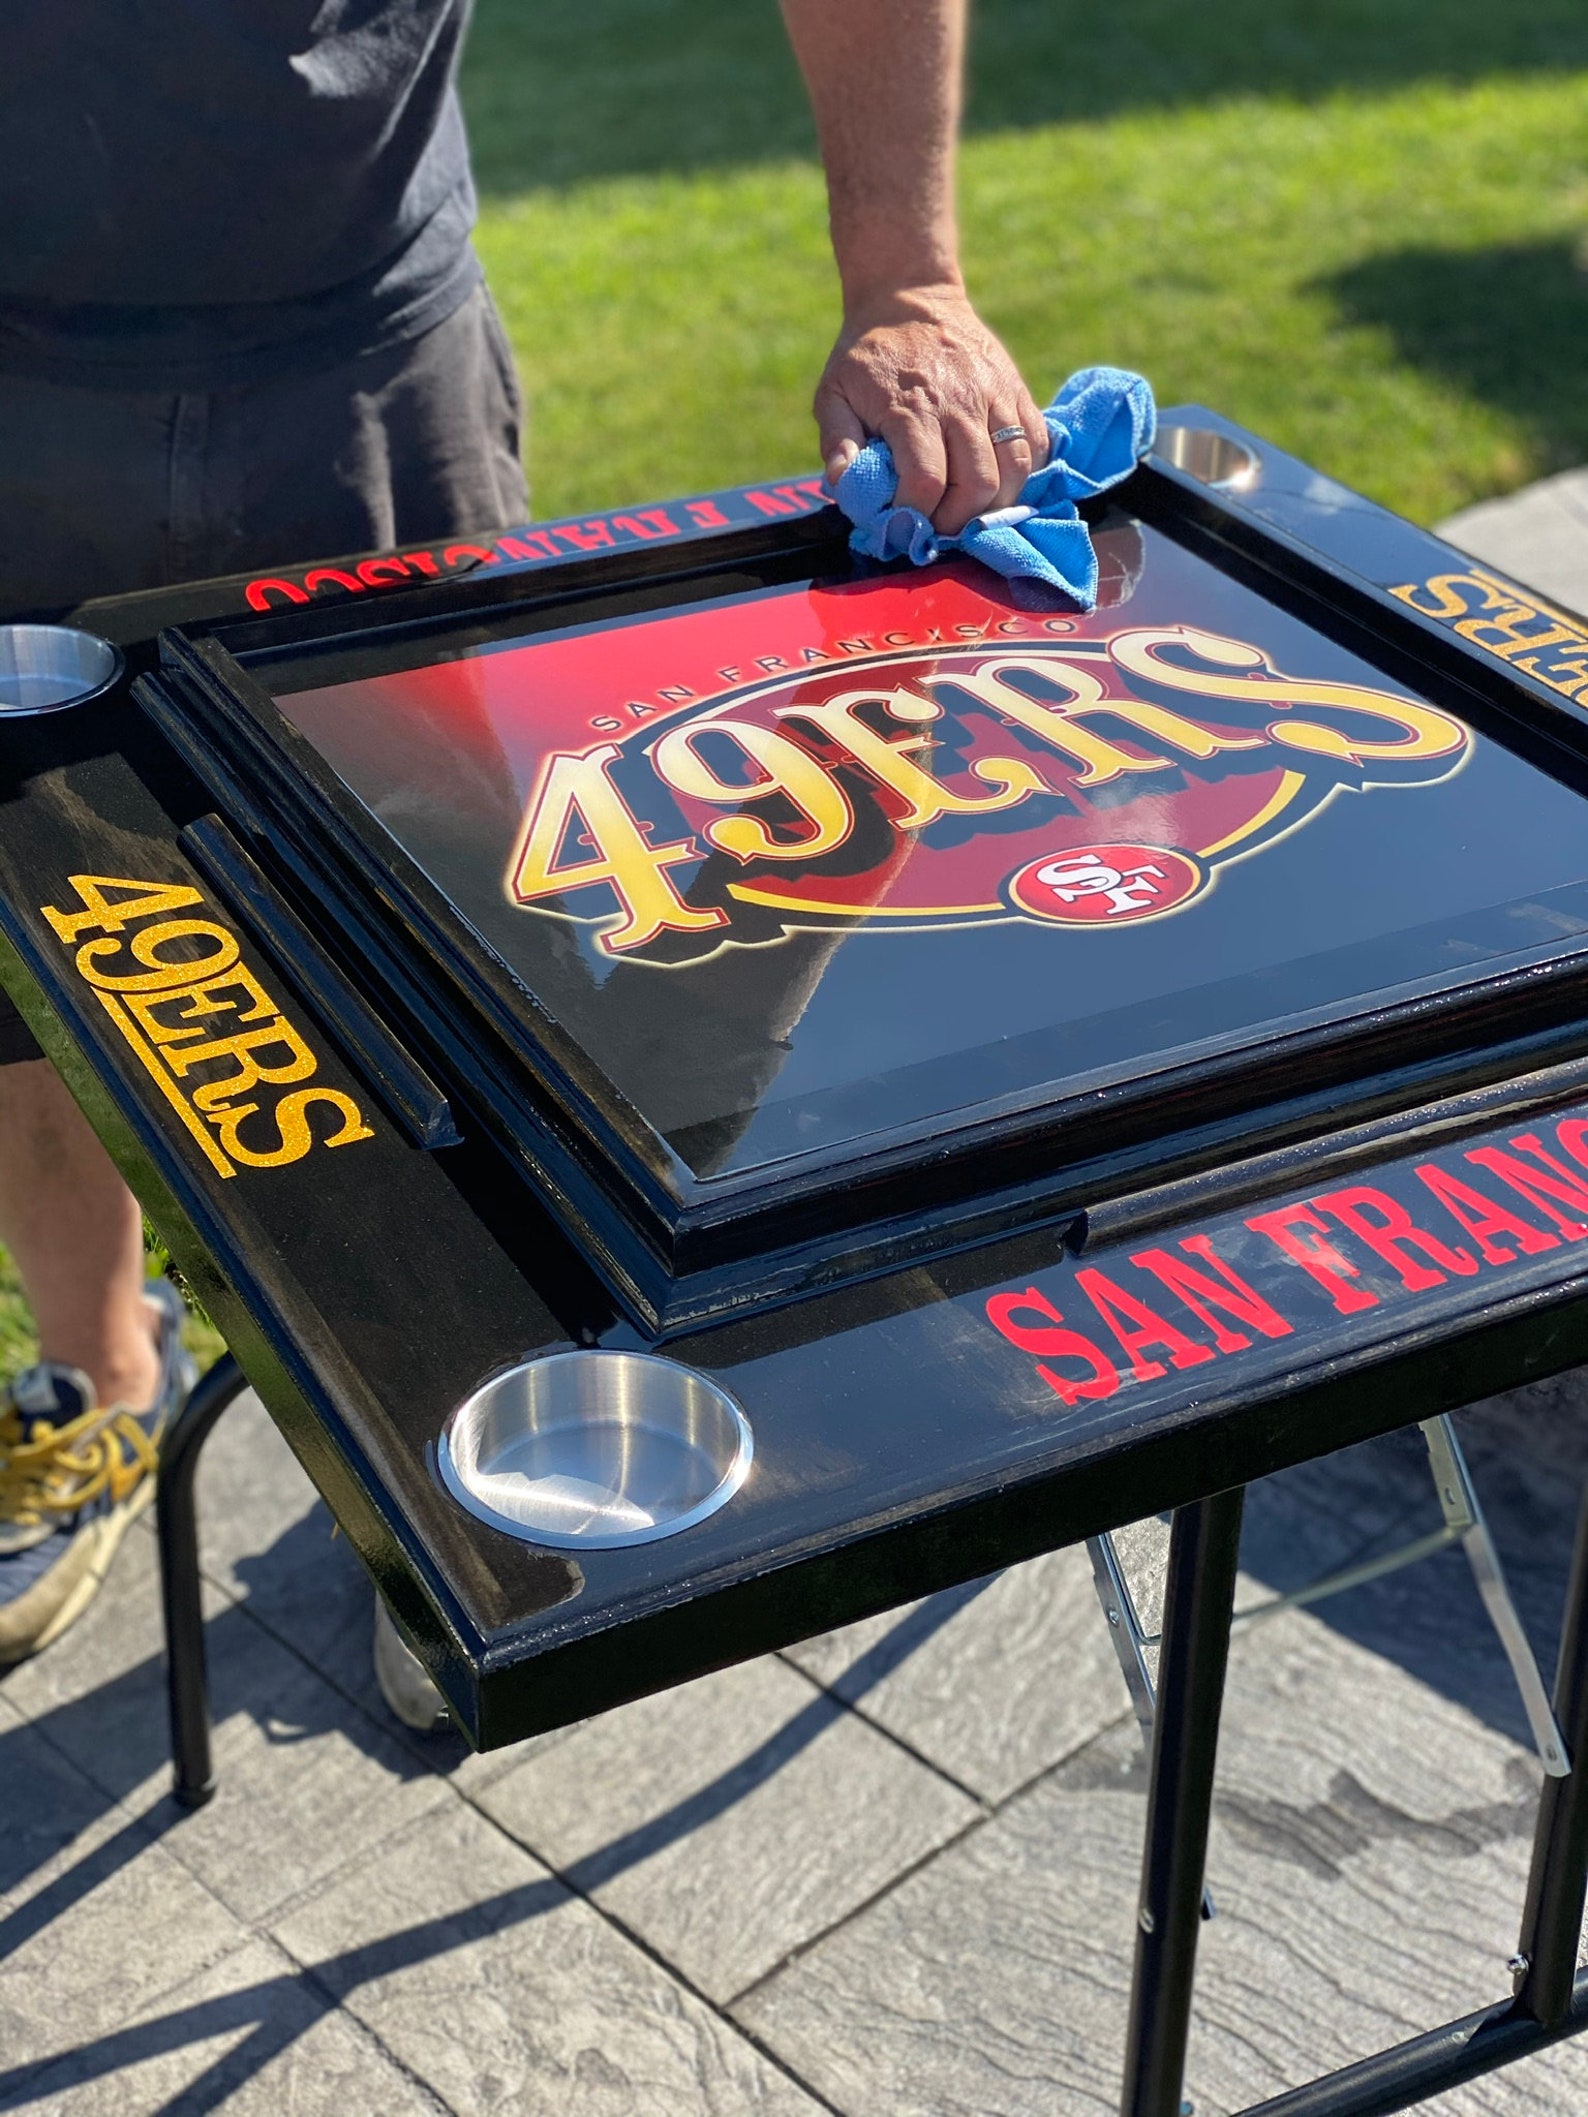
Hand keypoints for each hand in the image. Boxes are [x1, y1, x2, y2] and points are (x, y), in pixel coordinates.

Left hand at [815, 284, 1048, 536]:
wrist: (909, 297)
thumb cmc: (867, 356)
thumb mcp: (833, 394)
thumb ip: (837, 442)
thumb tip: (844, 484)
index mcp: (911, 408)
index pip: (926, 483)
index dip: (918, 516)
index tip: (906, 521)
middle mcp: (959, 403)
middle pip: (978, 485)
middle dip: (959, 519)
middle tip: (941, 524)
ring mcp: (994, 394)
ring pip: (1016, 468)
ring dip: (996, 503)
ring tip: (971, 508)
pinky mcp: (1016, 389)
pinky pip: (1037, 442)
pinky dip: (1024, 471)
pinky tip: (998, 479)